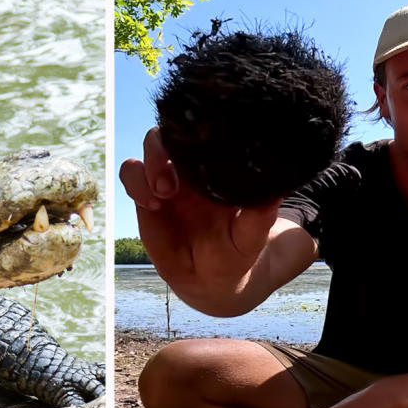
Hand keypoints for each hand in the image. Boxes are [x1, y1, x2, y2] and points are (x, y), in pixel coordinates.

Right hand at [119, 128, 281, 292]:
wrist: (208, 278)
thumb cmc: (234, 250)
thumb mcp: (250, 238)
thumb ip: (259, 218)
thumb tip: (275, 193)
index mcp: (222, 166)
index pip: (209, 132)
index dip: (202, 129)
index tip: (203, 144)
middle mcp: (194, 166)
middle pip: (176, 130)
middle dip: (170, 146)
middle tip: (174, 182)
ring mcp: (168, 177)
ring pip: (150, 146)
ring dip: (152, 162)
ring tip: (163, 193)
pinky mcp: (146, 194)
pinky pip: (132, 175)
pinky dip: (135, 182)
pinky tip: (151, 204)